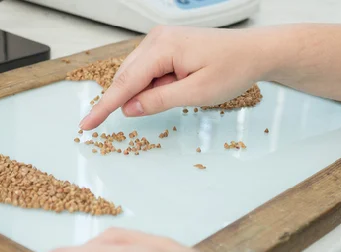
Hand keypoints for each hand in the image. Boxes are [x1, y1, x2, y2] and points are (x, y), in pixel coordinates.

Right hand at [79, 26, 274, 129]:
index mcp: (163, 47)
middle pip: (128, 77)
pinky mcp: (167, 45)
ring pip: (138, 75)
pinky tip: (180, 85)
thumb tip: (128, 109)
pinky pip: (149, 70)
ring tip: (184, 90)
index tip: (86, 124)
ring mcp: (161, 39)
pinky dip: (156, 84)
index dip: (104, 106)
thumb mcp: (196, 93)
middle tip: (170, 103)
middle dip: (135, 98)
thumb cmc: (233, 68)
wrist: (255, 52)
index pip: (125, 82)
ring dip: (149, 92)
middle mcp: (157, 38)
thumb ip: (159, 101)